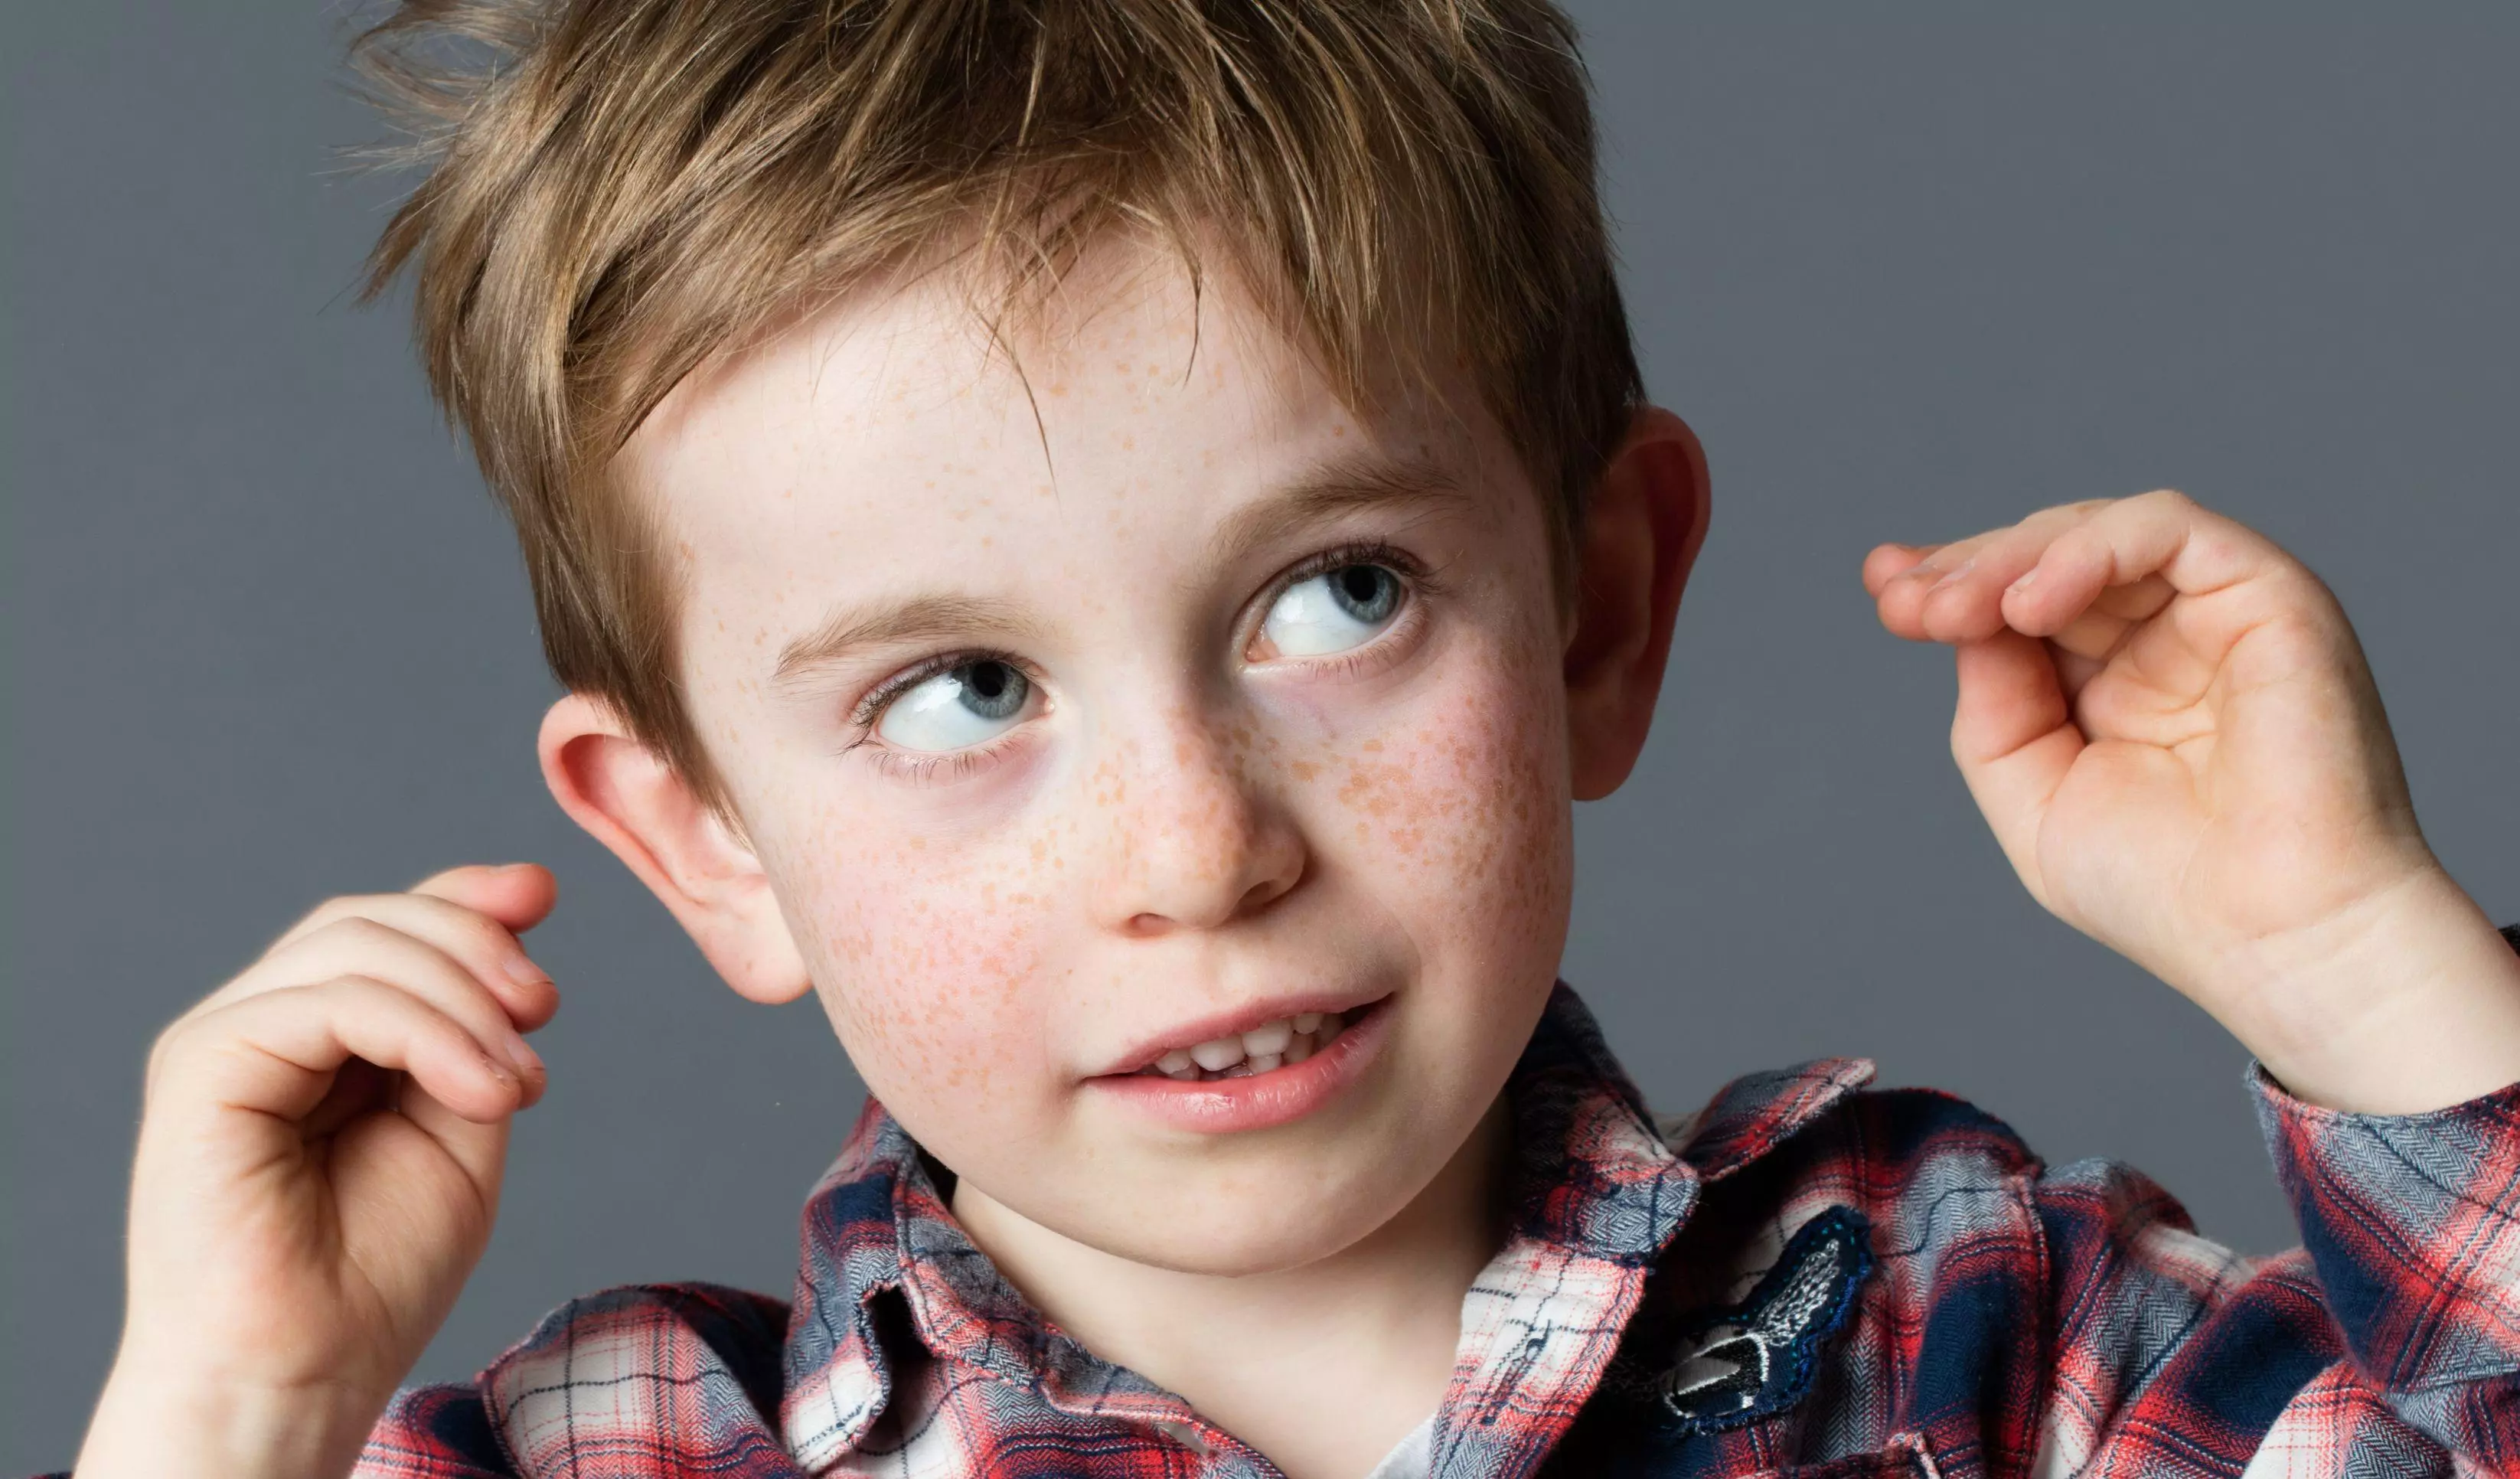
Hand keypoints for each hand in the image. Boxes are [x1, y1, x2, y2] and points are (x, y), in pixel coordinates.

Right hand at [75, 863, 560, 1478]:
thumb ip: (479, 1029)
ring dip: (464, 999)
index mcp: (321, 1034)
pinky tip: (482, 1090)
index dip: (465, 897)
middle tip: (542, 1008)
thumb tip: (516, 924)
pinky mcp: (204, 1064)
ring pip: (356, 945)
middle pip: (375, 920)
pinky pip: (330, 1000)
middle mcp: (265, 1023)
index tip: (541, 894)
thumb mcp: (462, 1121)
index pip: (388, 924)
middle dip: (477, 945)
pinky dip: (426, 1030)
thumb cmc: (376, 1271)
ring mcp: (227, 1039)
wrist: (305, 1371)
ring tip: (518, 1083)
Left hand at [1864, 490, 2519, 1113]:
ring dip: (2011, 558)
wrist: (2275, 939)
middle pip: (2053, 554)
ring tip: (1952, 610)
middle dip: (1966, 568)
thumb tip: (1966, 624)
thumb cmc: (2169, 892)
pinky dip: (2090, 549)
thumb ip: (1996, 709)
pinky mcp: (2271, 596)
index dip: (1954, 582)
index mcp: (2118, 683)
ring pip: (2102, 530)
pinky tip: (2030, 604)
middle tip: (1905, 605)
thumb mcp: (2036, 796)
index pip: (2026, 598)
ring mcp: (2220, 613)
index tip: (1886, 592)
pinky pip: (2170, 530)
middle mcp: (2171, 637)